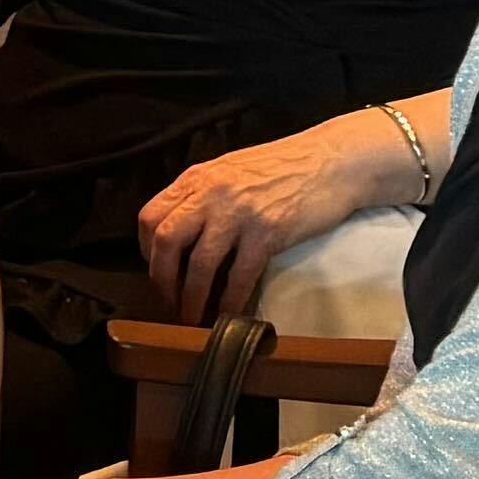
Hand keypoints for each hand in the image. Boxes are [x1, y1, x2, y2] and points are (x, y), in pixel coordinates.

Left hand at [136, 108, 414, 321]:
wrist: (331, 162)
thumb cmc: (284, 167)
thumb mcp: (231, 171)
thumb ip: (203, 194)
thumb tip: (182, 229)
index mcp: (198, 178)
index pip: (151, 215)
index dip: (146, 249)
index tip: (156, 270)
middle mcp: (211, 194)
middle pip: (166, 241)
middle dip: (161, 278)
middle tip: (168, 300)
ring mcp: (239, 214)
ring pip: (199, 264)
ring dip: (191, 297)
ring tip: (191, 317)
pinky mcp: (268, 233)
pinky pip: (239, 275)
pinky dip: (229, 300)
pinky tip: (228, 314)